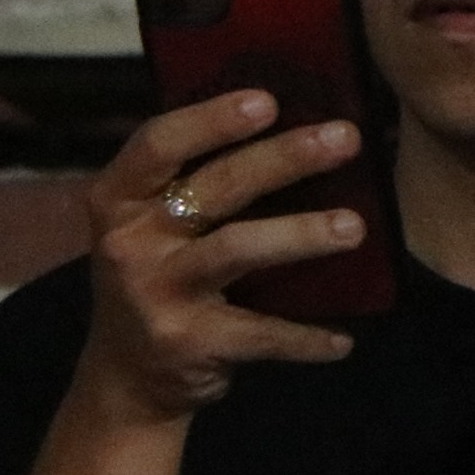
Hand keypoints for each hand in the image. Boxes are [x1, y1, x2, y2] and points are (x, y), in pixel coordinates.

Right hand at [75, 90, 366, 422]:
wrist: (127, 374)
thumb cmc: (161, 277)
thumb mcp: (155, 226)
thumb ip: (198, 183)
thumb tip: (295, 127)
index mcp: (118, 198)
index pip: (158, 144)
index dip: (211, 119)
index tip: (267, 100)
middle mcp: (130, 240)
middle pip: (215, 188)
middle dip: (284, 159)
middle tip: (347, 139)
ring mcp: (155, 292)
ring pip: (238, 251)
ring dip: (301, 235)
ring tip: (355, 227)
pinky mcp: (187, 342)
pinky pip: (260, 334)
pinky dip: (305, 337)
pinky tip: (344, 340)